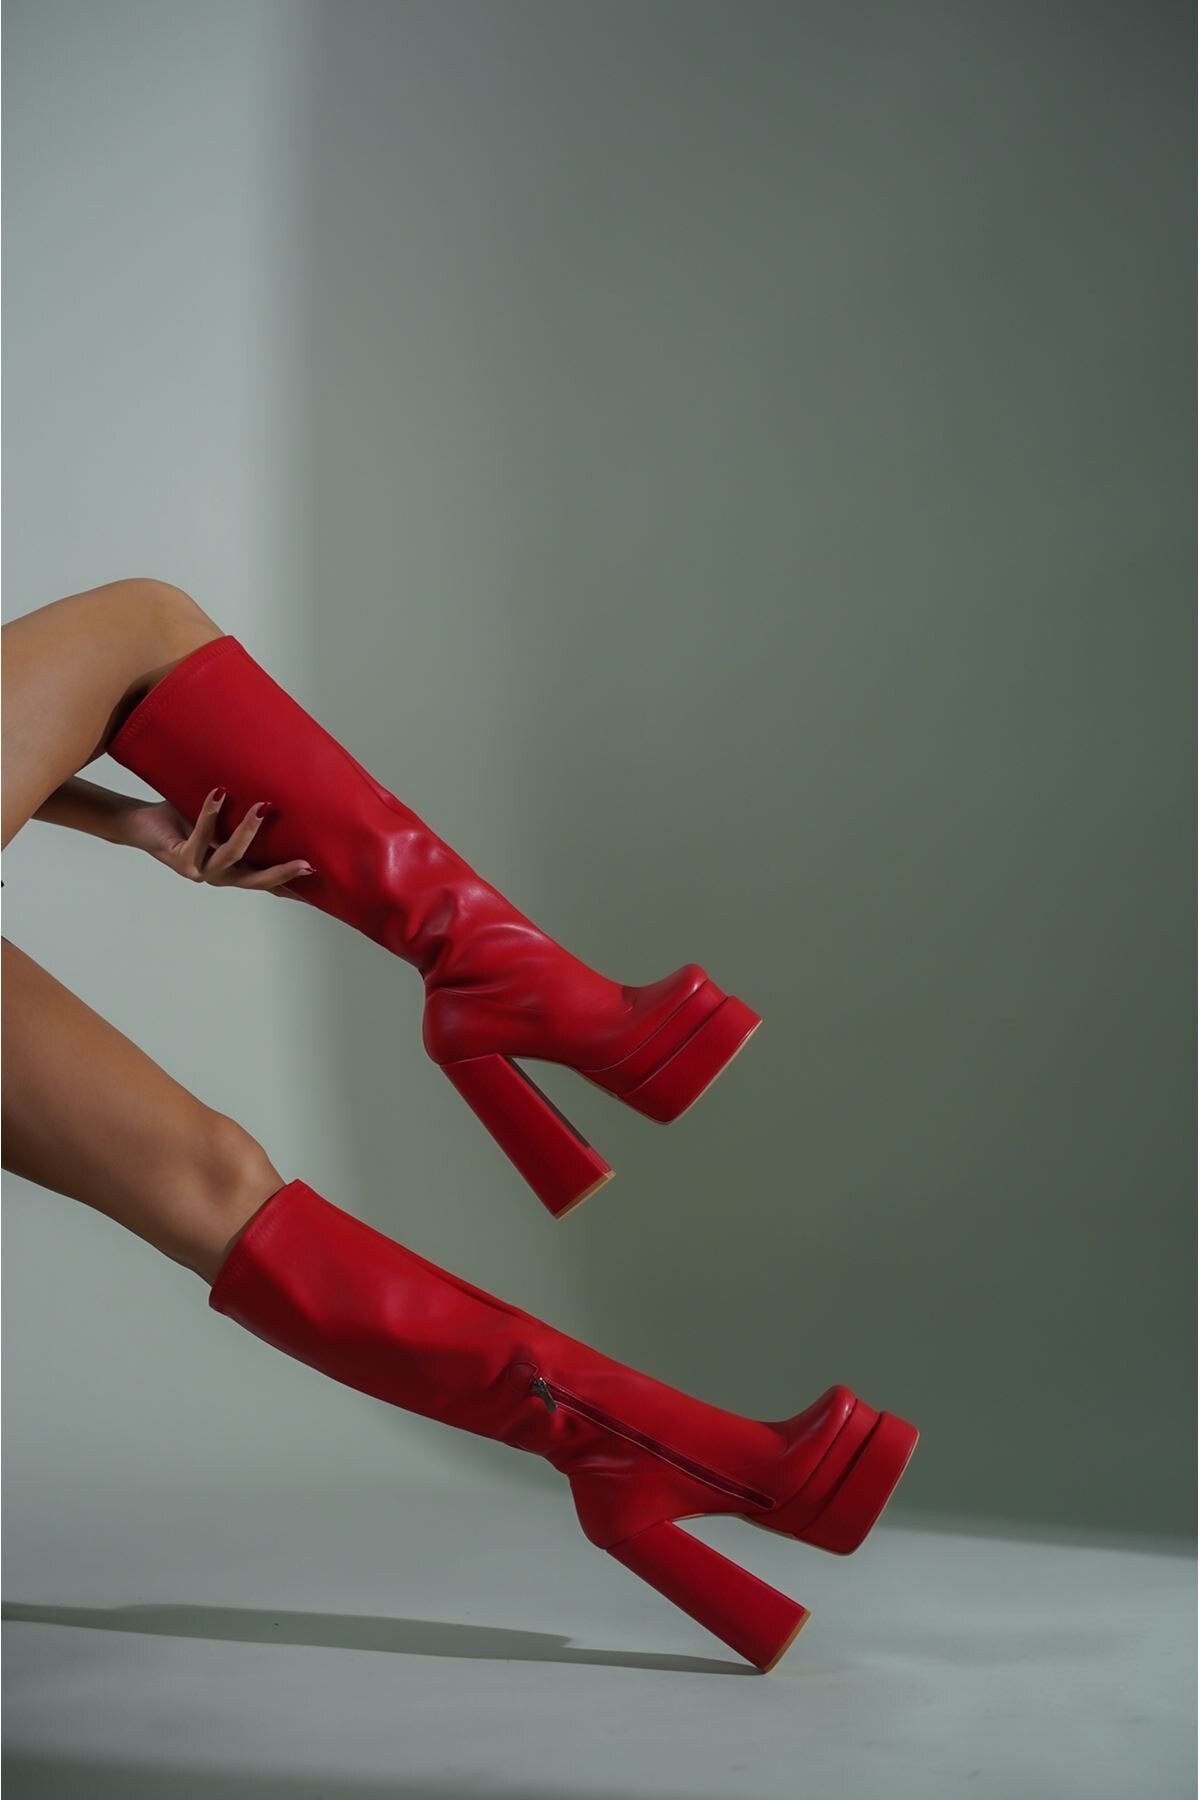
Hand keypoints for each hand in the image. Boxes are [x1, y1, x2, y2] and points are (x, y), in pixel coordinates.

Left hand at [123, 790, 315, 897]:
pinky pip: (200, 836)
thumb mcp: (220, 822)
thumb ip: (243, 821)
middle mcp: (216, 875)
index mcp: (229, 869)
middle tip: (306, 864)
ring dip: (248, 832)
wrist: (140, 823)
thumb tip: (273, 799)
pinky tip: (219, 793)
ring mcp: (198, 870)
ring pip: (230, 856)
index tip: (316, 879)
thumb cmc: (182, 820)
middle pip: (254, 880)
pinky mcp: (180, 858)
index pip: (264, 880)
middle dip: (282, 872)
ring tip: (261, 807)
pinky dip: (211, 812)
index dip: (289, 882)